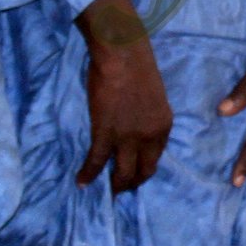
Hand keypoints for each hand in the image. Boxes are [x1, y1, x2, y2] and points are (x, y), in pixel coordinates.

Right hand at [76, 0, 172, 192]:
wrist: (122, 53)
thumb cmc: (136, 66)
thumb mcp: (153, 96)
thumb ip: (147, 116)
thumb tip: (134, 128)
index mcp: (164, 126)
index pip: (155, 159)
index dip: (143, 170)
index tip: (134, 175)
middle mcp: (150, 137)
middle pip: (142, 172)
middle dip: (131, 184)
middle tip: (119, 188)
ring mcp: (128, 137)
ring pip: (122, 173)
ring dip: (114, 186)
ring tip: (105, 191)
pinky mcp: (106, 133)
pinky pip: (97, 161)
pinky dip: (88, 174)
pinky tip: (81, 182)